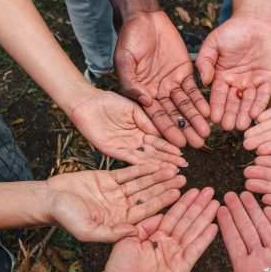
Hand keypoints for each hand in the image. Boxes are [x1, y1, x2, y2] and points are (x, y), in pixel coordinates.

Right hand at [45, 165, 186, 241]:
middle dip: (165, 187)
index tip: (178, 194)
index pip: (146, 211)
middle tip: (184, 179)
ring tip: (174, 169)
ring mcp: (115, 193)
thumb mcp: (88, 230)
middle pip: (148, 196)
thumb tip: (134, 232)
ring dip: (157, 176)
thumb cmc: (66, 217)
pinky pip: (128, 172)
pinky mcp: (108, 179)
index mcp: (120, 221)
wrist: (48, 199)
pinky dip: (142, 167)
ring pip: (141, 183)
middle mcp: (121, 207)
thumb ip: (112, 233)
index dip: (162, 202)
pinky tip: (156, 162)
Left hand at [68, 86, 186, 168]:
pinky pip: (131, 160)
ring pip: (145, 158)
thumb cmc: (109, 101)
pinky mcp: (114, 152)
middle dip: (169, 159)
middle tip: (183, 166)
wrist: (87, 103)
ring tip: (173, 170)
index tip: (183, 152)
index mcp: (141, 129)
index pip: (159, 140)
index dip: (170, 147)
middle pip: (155, 152)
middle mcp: (135, 141)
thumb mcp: (133, 109)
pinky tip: (155, 169)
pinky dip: (143, 165)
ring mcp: (125, 147)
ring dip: (159, 165)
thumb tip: (165, 131)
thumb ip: (147, 121)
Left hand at [102, 188, 219, 271]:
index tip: (194, 190)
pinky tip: (213, 226)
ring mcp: (176, 255)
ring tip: (215, 204)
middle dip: (199, 206)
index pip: (174, 215)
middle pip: (187, 221)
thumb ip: (147, 224)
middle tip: (210, 191)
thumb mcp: (130, 237)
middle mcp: (169, 244)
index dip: (184, 202)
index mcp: (157, 236)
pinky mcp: (181, 267)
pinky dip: (205, 239)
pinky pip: (195, 250)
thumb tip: (161, 214)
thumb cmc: (120, 266)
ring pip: (193, 232)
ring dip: (205, 218)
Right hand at [116, 11, 210, 147]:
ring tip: (206, 133)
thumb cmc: (130, 39)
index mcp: (142, 93)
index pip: (156, 116)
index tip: (178, 143)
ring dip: (196, 119)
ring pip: (186, 106)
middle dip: (186, 129)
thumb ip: (131, 82)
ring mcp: (172, 84)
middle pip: (174, 115)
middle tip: (198, 144)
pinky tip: (208, 112)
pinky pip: (194, 90)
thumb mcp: (124, 60)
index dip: (167, 129)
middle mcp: (158, 93)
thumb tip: (144, 102)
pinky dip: (201, 101)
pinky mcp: (184, 73)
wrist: (145, 18)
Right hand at [196, 16, 270, 130]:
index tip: (213, 119)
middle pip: (233, 102)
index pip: (218, 95)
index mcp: (222, 76)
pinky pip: (264, 94)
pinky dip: (260, 104)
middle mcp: (237, 82)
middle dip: (230, 115)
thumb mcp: (214, 43)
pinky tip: (255, 114)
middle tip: (228, 127)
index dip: (216, 107)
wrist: (256, 20)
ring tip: (241, 126)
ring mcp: (253, 81)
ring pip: (248, 101)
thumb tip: (204, 81)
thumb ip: (206, 61)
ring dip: (244, 114)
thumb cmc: (232, 30)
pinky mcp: (269, 79)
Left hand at [198, 192, 270, 271]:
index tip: (217, 209)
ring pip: (263, 228)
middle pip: (246, 230)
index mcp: (246, 270)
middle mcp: (260, 260)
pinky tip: (268, 207)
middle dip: (237, 212)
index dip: (225, 225)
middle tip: (228, 193)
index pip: (233, 242)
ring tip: (246, 194)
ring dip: (254, 211)